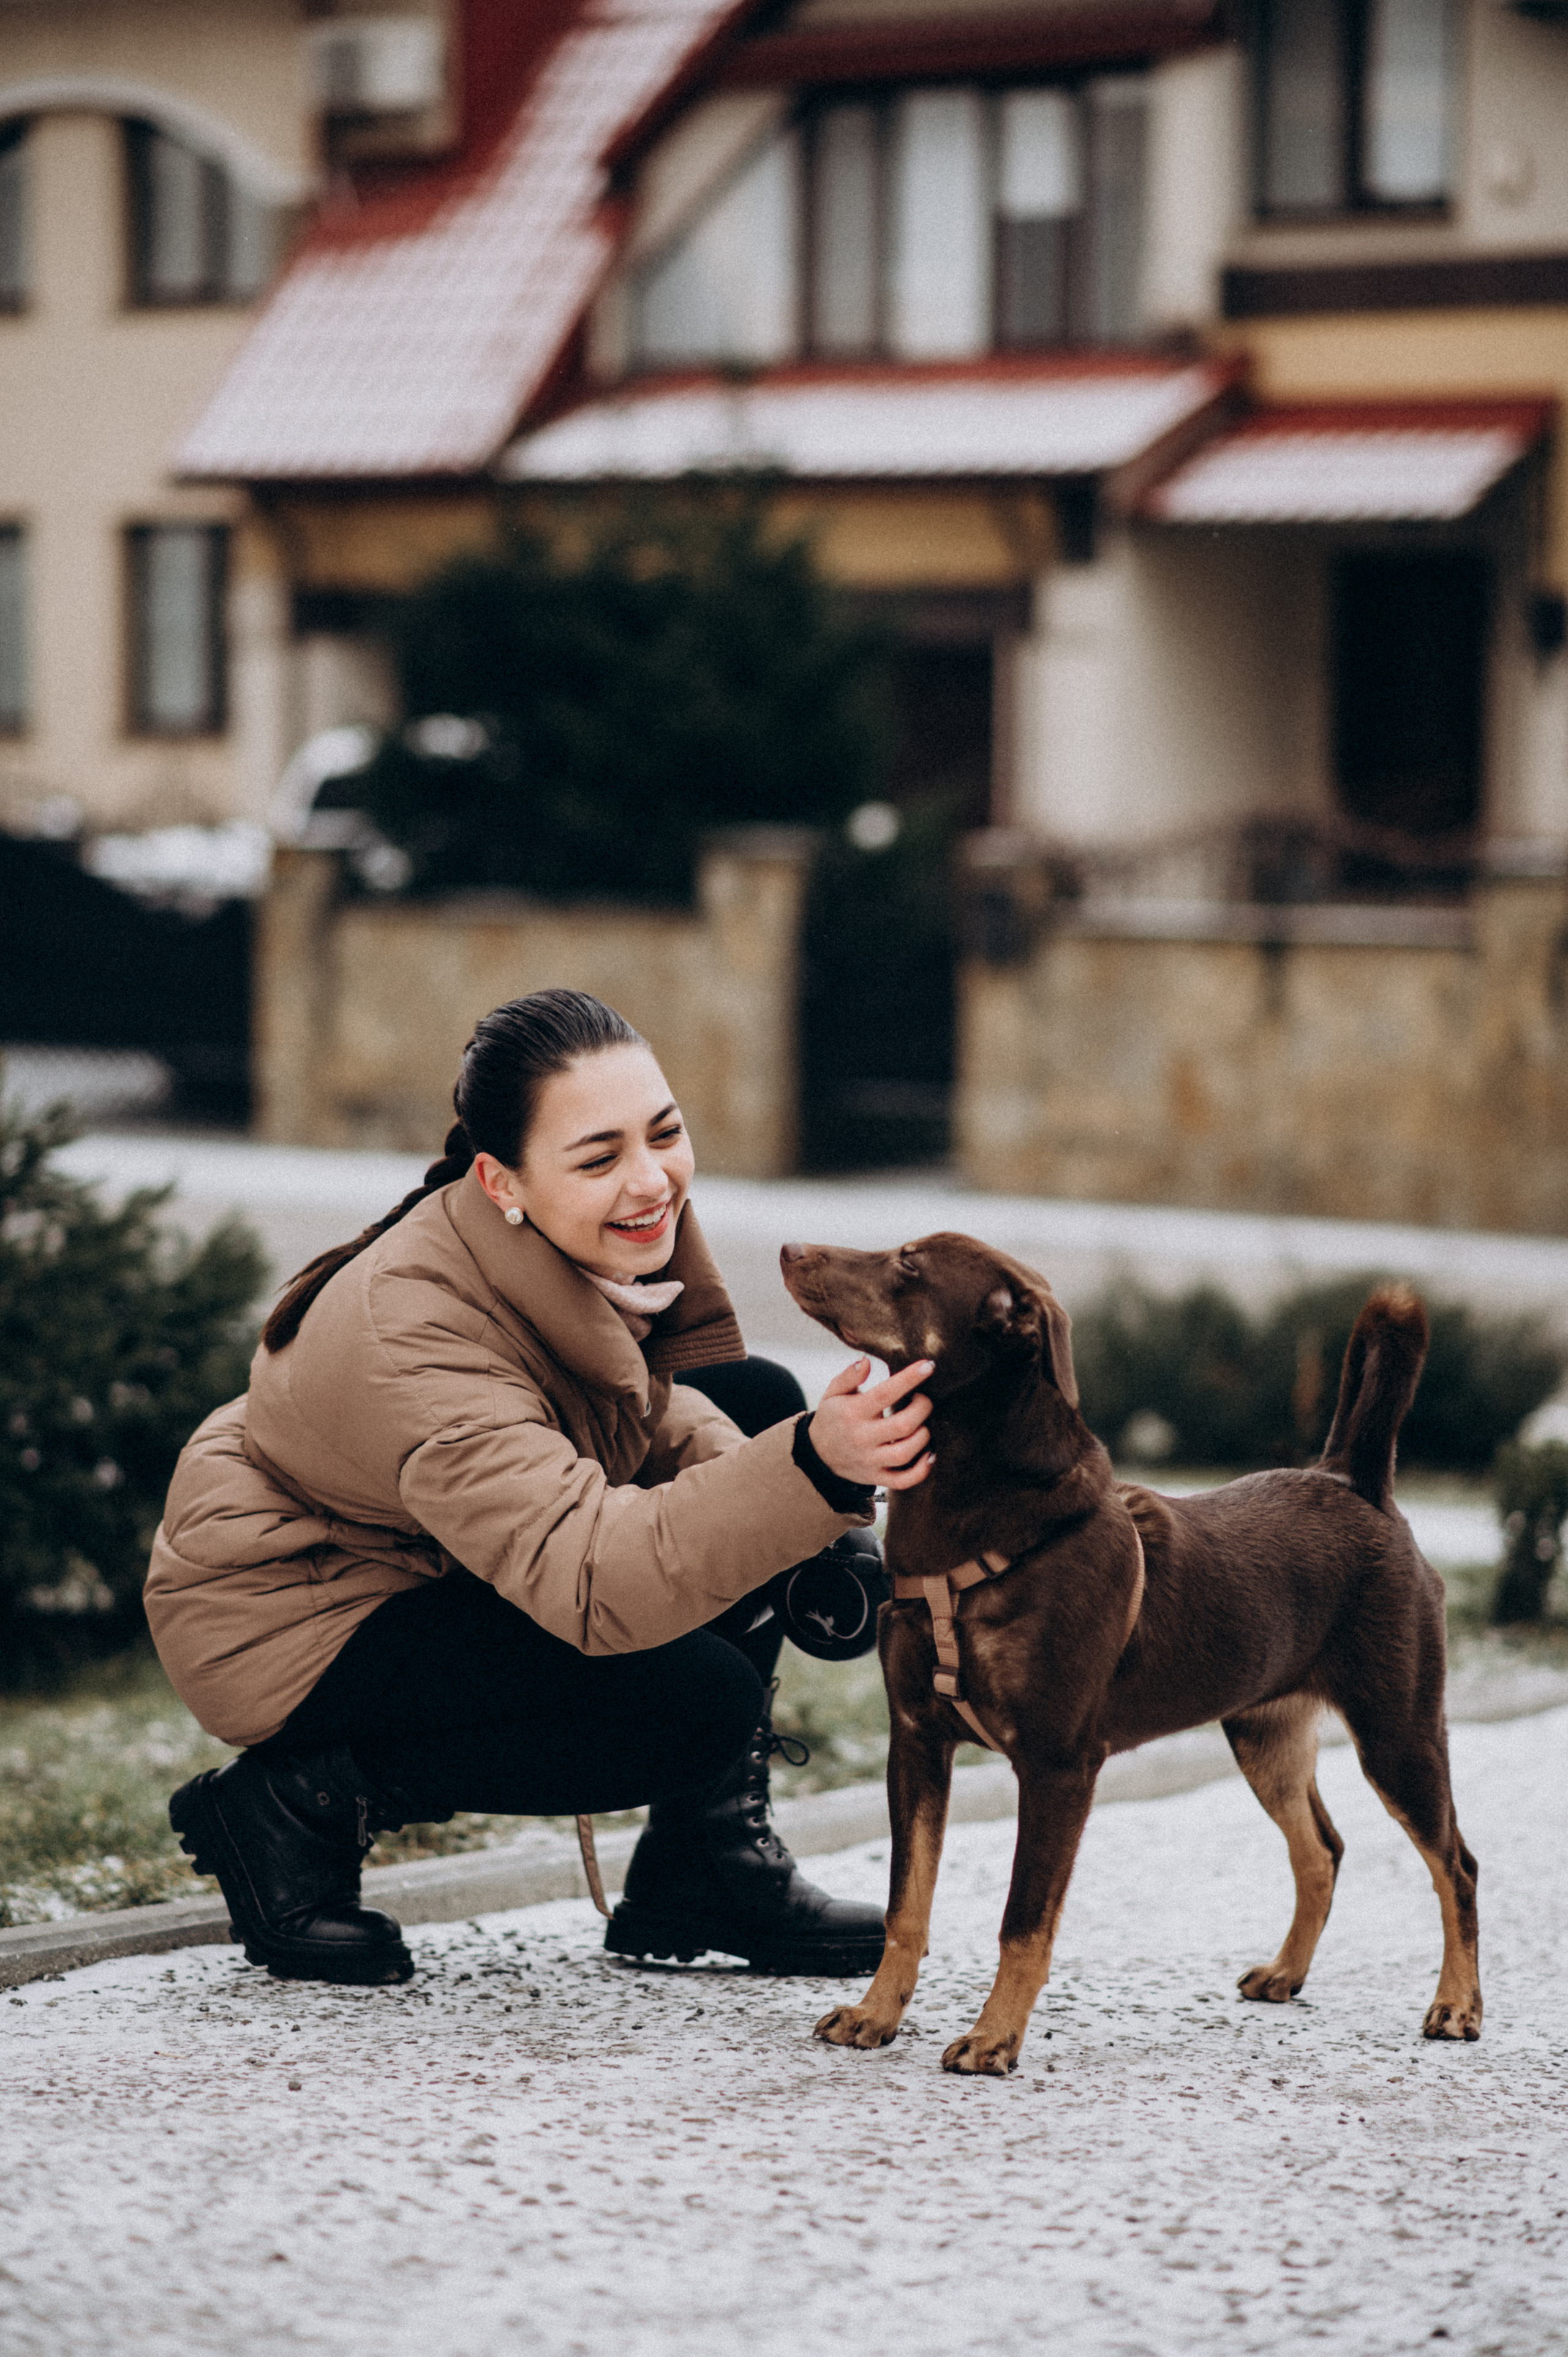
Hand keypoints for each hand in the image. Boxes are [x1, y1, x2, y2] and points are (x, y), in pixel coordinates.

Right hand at [808, 1358, 933, 1491]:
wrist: (817, 1455)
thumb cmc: (833, 1418)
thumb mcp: (833, 1393)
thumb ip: (849, 1376)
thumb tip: (865, 1361)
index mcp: (853, 1412)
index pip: (886, 1393)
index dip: (910, 1378)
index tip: (928, 1366)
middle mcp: (862, 1437)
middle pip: (903, 1425)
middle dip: (923, 1408)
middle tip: (924, 1400)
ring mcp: (870, 1460)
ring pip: (905, 1452)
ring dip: (924, 1437)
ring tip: (924, 1425)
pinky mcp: (876, 1477)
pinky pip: (903, 1480)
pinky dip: (922, 1470)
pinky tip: (929, 1454)